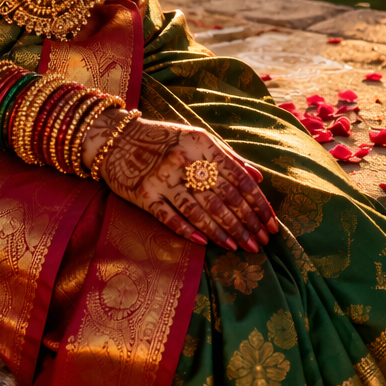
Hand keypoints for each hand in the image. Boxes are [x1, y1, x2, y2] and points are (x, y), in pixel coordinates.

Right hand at [91, 114, 279, 250]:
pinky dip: (189, 230)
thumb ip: (227, 156)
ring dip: (222, 232)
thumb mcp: (196, 138)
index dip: (257, 203)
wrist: (115, 139)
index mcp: (200, 144)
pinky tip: (206, 244)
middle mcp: (183, 160)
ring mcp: (162, 178)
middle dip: (245, 224)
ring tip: (240, 248)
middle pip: (221, 198)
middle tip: (261, 244)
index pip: (237, 178)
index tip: (271, 224)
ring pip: (199, 210)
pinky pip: (169, 217)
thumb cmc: (162, 139)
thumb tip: (258, 177)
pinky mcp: (143, 194)